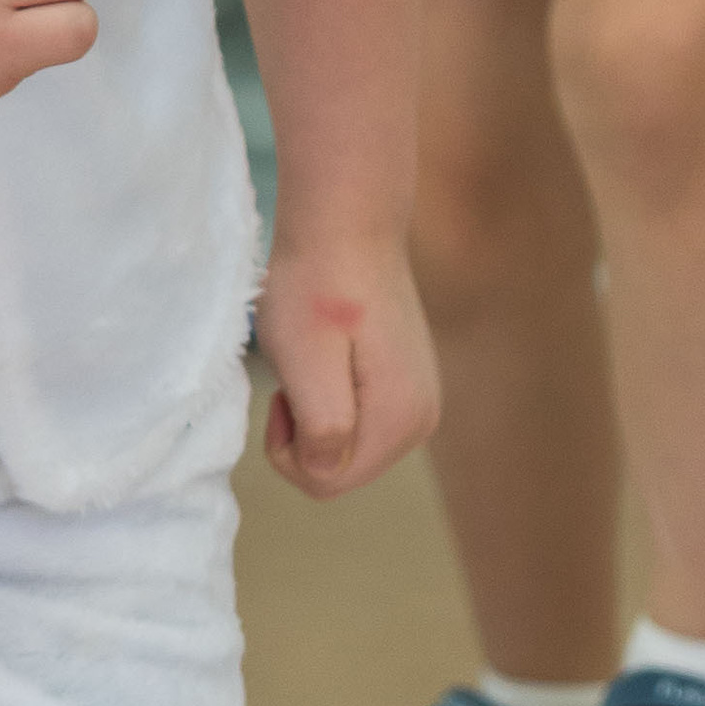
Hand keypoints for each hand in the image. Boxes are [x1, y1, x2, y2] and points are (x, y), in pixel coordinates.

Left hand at [255, 239, 440, 500]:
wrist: (346, 223)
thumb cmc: (316, 285)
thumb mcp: (305, 361)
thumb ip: (322, 429)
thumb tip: (327, 471)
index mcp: (401, 420)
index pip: (326, 482)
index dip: (287, 449)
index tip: (281, 396)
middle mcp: (423, 419)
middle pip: (340, 469)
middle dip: (302, 435)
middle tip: (296, 375)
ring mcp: (420, 400)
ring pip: (346, 445)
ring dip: (315, 414)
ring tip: (312, 360)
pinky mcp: (408, 383)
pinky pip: (356, 418)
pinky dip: (330, 396)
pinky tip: (329, 354)